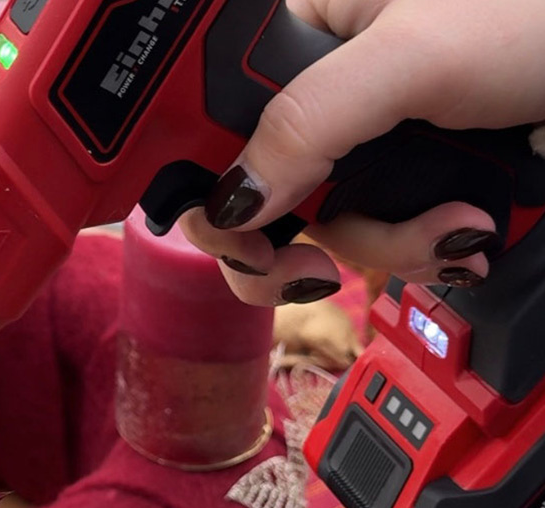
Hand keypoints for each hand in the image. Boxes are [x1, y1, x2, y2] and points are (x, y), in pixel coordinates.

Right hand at [180, 0, 544, 304]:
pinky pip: (376, 243)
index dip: (207, 183)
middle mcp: (321, 95)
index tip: (235, 232)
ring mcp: (363, 146)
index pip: (211, 120)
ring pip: (322, 229)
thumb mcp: (411, 57)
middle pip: (259, 196)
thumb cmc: (533, 16)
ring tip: (458, 223)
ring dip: (388, 248)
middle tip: (313, 269)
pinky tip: (466, 231)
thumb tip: (232, 197)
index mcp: (299, 38)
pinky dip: (419, 253)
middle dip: (298, 241)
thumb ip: (307, 118)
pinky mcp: (404, 184)